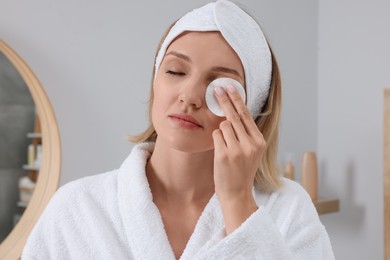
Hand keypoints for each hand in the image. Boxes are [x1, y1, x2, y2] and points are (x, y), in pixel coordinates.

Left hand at [212, 85, 264, 232]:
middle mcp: (251, 144)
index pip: (247, 115)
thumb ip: (246, 134)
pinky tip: (220, 152)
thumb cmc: (241, 170)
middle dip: (225, 99)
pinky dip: (216, 140)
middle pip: (234, 115)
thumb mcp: (251, 152)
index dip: (237, 99)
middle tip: (217, 88)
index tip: (230, 87)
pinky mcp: (224, 155)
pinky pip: (215, 135)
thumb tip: (234, 111)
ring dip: (221, 132)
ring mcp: (237, 149)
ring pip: (223, 125)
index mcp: (259, 141)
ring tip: (225, 147)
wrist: (237, 193)